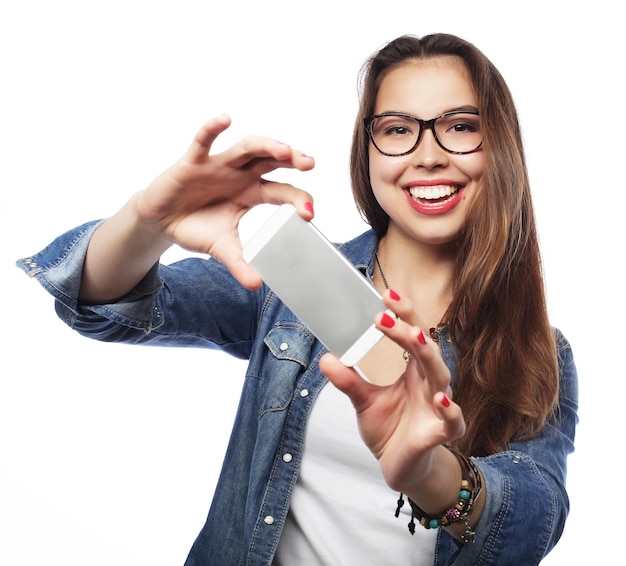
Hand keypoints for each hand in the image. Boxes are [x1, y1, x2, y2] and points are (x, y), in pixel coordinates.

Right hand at [136, 114, 314, 287]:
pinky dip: (212, 129)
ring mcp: (219, 165)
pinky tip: (225, 119)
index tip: (311, 212)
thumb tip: (256, 285)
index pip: (282, 191)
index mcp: (252, 193)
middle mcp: (240, 175)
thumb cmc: (196, 227)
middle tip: (309, 163)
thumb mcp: (221, 249)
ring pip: (246, 148)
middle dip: (291, 158)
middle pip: (271, 161)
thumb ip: (240, 264)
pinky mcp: (193, 161)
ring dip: (265, 145)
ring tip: (283, 149)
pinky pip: (203, 141)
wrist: (161, 221)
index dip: (298, 199)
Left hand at [319, 290, 465, 492]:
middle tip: (386, 313)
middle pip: (425, 348)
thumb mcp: (363, 402)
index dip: (402, 314)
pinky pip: (452, 420)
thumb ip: (348, 380)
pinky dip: (449, 409)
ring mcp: (438, 407)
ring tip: (414, 337)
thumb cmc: (391, 431)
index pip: (411, 335)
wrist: (402, 468)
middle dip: (409, 327)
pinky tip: (439, 399)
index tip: (385, 294)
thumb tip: (327, 358)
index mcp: (413, 371)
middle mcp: (429, 383)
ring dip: (427, 355)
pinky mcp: (442, 432)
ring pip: (440, 375)